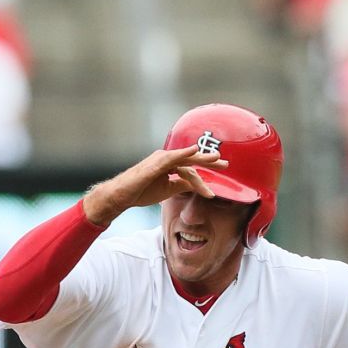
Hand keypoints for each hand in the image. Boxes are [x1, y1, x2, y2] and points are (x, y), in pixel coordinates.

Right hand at [81, 145, 228, 224]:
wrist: (121, 196)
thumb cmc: (141, 192)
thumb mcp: (167, 190)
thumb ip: (182, 185)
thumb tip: (197, 185)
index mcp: (169, 165)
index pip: (190, 167)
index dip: (204, 174)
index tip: (217, 183)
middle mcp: (165, 159)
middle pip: (191, 158)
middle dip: (208, 160)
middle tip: (226, 163)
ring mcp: (159, 160)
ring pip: (184, 158)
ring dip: (201, 158)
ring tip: (216, 159)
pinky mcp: (154, 164)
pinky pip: (171, 158)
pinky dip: (183, 153)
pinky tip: (193, 151)